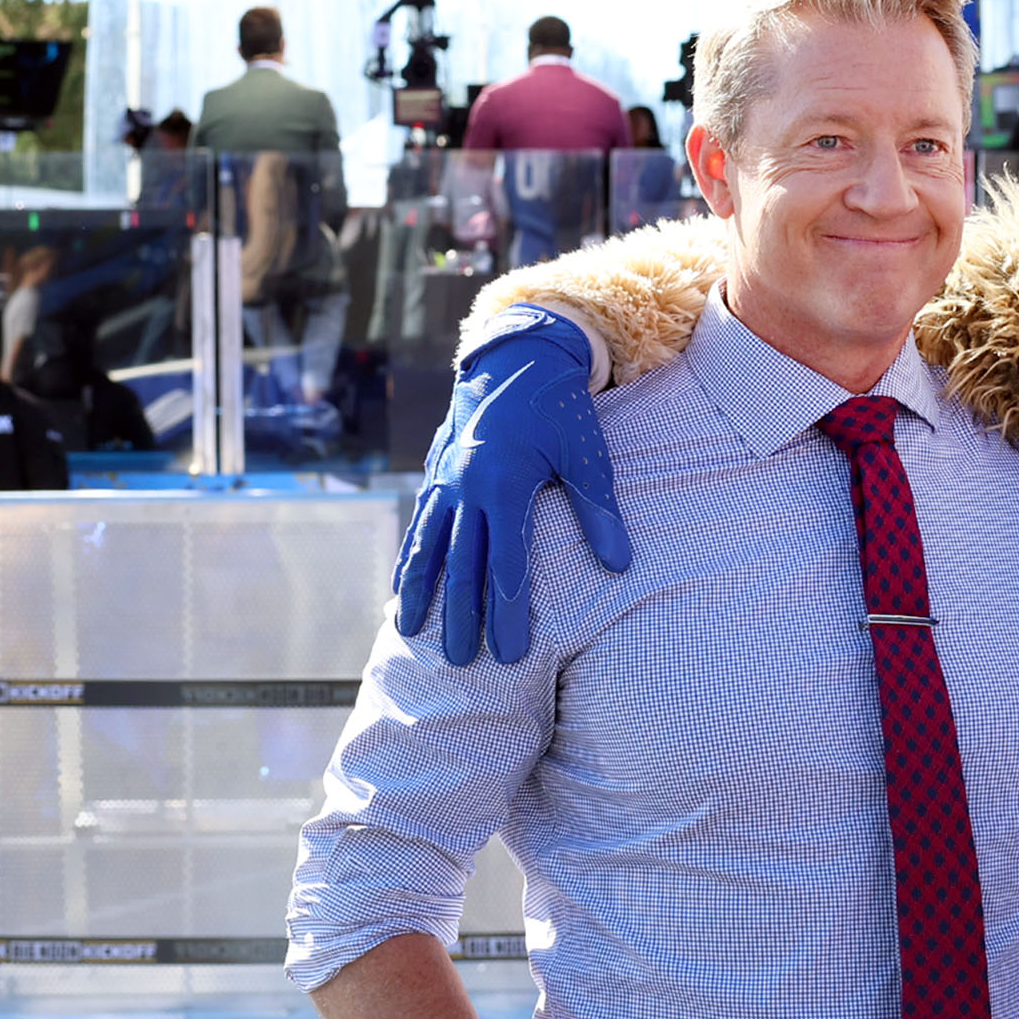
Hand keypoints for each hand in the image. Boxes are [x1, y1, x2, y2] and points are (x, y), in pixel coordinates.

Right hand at [394, 308, 631, 664]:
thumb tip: (618, 565)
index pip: (505, 562)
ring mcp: (446, 480)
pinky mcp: (437, 474)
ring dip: (422, 592)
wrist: (518, 357)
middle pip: (463, 564)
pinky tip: (400, 588)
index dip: (508, 610)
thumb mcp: (587, 455)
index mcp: (505, 483)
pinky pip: (419, 525)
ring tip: (412, 634)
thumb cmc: (560, 409)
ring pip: (429, 546)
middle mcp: (467, 486)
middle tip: (462, 661)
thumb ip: (598, 512)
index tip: (511, 652)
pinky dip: (409, 559)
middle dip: (461, 616)